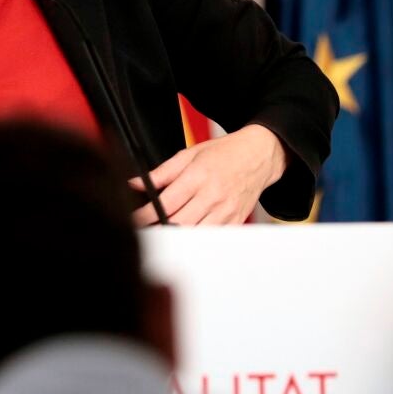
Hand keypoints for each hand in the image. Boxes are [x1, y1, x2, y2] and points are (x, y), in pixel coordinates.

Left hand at [131, 124, 288, 225]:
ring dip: (177, 238)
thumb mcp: (189, 155)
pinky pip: (213, 238)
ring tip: (162, 236)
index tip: (134, 220)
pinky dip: (198, 240)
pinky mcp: (235, 221)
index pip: (166, 203)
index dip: (146, 215)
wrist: (258, 155)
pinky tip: (187, 238)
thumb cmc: (224, 153)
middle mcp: (213, 195)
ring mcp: (226, 210)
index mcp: (198, 176)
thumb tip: (136, 183)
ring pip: (196, 235)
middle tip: (144, 232)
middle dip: (158, 230)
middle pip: (180, 223)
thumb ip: (161, 173)